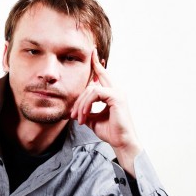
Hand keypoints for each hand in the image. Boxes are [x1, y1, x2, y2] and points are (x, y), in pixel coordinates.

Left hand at [71, 50, 141, 175]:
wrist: (121, 142)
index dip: (97, 65)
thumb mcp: (93, 119)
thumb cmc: (110, 131)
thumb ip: (85, 111)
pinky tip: (83, 117)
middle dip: (94, 65)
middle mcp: (116, 91)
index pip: (103, 76)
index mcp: (112, 94)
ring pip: (91, 90)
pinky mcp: (116, 97)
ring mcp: (117, 93)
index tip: (93, 52)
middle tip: (81, 84)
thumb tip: (73, 110)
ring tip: (77, 119)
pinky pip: (95, 94)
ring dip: (80, 105)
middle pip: (101, 75)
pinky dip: (85, 105)